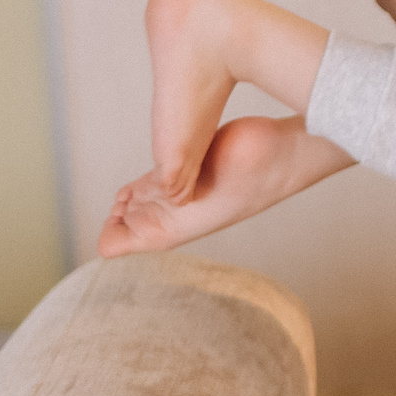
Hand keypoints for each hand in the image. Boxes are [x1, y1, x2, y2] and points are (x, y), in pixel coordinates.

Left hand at [101, 116, 350, 256]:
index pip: (114, 243)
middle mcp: (170, 216)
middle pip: (122, 222)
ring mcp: (181, 194)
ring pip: (138, 201)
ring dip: (134, 191)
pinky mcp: (191, 172)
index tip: (124, 203)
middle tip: (136, 188)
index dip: (108, 226)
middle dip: (119, 207)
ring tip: (152, 175)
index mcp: (168, 230)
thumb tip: (119, 221)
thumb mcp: (200, 189)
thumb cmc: (252, 173)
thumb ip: (160, 197)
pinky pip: (157, 180)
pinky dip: (148, 177)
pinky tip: (159, 164)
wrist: (287, 152)